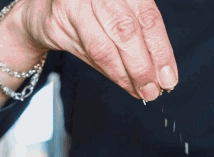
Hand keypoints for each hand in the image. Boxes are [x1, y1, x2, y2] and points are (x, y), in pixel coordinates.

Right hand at [11, 0, 177, 100]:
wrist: (44, 9)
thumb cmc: (92, 10)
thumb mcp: (122, 13)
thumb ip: (141, 38)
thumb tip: (163, 75)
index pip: (148, 18)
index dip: (161, 51)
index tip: (169, 77)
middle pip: (127, 31)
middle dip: (143, 67)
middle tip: (154, 90)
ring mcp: (77, 3)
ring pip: (105, 47)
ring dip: (126, 75)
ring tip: (141, 91)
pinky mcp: (59, 20)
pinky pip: (88, 53)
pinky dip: (109, 72)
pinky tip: (122, 83)